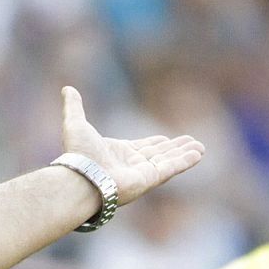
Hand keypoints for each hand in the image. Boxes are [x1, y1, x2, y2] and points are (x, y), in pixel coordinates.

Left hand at [60, 86, 205, 205]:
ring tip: (201, 148)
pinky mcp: (149, 180)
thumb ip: (74, 106)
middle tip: (192, 142)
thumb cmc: (77, 155)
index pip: (143, 147)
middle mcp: (132, 165)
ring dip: (185, 155)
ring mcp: (142, 174)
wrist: (80, 177)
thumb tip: (67, 88)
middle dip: (176, 149)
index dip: (157, 143)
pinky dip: (186, 161)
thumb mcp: (75, 123)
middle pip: (159, 155)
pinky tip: (198, 154)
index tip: (167, 138)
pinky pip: (172, 168)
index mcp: (118, 153)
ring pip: (169, 162)